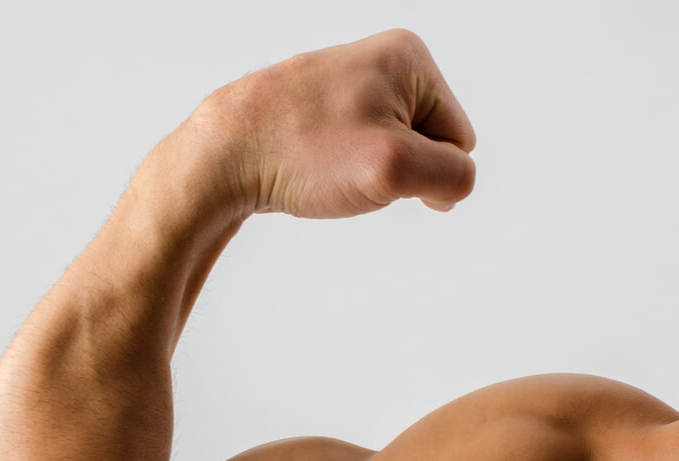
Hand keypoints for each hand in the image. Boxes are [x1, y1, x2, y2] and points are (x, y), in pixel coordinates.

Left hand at [189, 29, 476, 218]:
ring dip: (364, 178)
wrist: (220, 157)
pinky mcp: (315, 111)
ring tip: (323, 171)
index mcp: (409, 57)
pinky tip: (306, 172)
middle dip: (395, 172)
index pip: (459, 140)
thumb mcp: (397, 168)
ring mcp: (343, 85)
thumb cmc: (302, 153)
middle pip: (423, 145)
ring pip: (385, 156)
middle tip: (346, 171)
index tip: (377, 167)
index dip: (427, 172)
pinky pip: (349, 158)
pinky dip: (334, 176)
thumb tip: (451, 185)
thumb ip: (452, 176)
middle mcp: (378, 60)